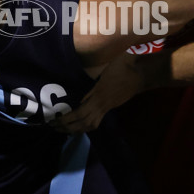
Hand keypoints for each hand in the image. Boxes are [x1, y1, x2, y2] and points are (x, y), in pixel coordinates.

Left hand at [55, 50, 169, 132]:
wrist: (141, 73)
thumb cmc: (122, 65)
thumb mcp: (105, 66)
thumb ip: (92, 76)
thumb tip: (79, 86)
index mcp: (98, 94)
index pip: (80, 112)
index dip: (67, 118)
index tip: (55, 120)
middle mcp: (101, 104)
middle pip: (83, 122)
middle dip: (67, 126)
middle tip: (53, 127)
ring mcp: (107, 107)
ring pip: (90, 125)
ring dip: (76, 129)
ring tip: (63, 129)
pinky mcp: (110, 107)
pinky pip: (96, 121)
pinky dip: (85, 126)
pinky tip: (78, 125)